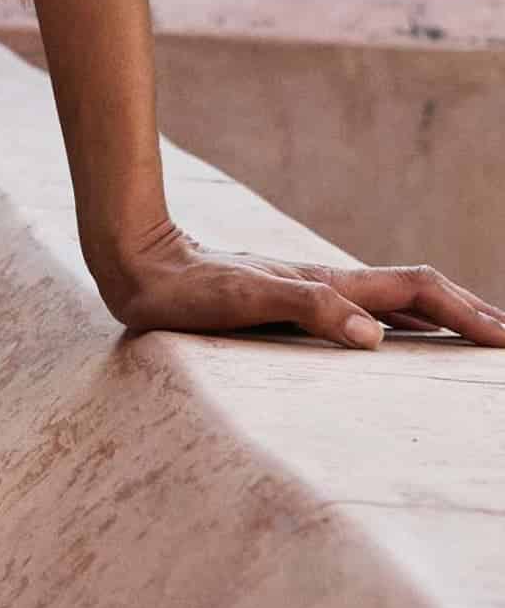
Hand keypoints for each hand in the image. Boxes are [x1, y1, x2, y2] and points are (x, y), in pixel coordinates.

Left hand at [90, 216, 504, 348]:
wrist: (140, 265)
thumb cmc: (187, 289)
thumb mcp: (246, 299)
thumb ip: (309, 311)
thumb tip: (375, 337)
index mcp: (328, 285)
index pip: (414, 292)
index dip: (463, 311)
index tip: (504, 337)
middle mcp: (328, 287)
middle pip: (415, 295)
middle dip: (467, 314)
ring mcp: (311, 294)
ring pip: (393, 305)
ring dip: (439, 321)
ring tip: (475, 340)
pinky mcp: (290, 305)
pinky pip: (364, 316)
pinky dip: (400, 328)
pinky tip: (400, 342)